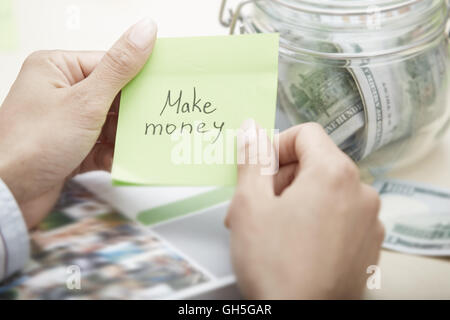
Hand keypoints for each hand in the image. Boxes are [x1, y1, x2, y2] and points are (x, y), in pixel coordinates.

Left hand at [0, 18, 156, 227]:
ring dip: (126, 137)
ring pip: (112, 124)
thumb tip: (145, 31)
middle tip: (156, 119)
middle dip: (133, 113)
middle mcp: (62, 93)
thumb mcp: (85, 101)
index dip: (139, 77)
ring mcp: (68, 122)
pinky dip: (115, 155)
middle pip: (115, 96)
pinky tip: (122, 162)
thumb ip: (120, 67)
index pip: (111, 64)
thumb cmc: (32, 144)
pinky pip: (104, 146)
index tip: (164, 86)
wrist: (8, 195)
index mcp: (58, 69)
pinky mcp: (73, 148)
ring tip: (141, 144)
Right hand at [226, 121, 383, 298]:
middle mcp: (361, 193)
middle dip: (281, 178)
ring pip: (326, 192)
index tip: (260, 170)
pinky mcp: (368, 246)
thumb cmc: (275, 266)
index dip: (276, 146)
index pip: (305, 134)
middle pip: (316, 163)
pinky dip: (316, 220)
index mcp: (335, 174)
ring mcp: (369, 222)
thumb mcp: (250, 204)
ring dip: (295, 201)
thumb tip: (252, 130)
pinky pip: (340, 217)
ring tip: (270, 229)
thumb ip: (252, 159)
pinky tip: (293, 244)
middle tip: (256, 205)